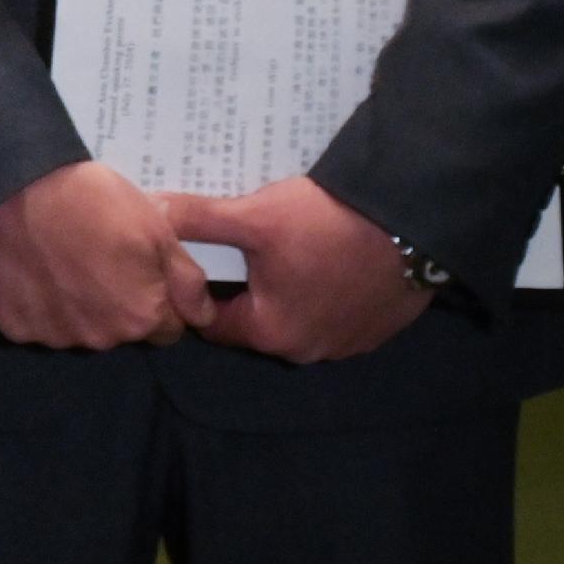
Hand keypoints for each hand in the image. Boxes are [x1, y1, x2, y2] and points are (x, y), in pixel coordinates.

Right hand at [0, 161, 215, 349]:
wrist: (17, 185)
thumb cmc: (95, 202)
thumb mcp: (158, 230)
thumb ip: (186, 280)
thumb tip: (201, 316)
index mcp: (140, 317)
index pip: (166, 329)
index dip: (157, 298)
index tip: (136, 269)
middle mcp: (100, 338)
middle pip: (120, 331)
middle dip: (116, 305)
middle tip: (97, 259)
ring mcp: (53, 336)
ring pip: (78, 330)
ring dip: (77, 307)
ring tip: (61, 262)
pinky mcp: (13, 327)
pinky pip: (36, 325)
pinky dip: (37, 306)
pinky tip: (34, 272)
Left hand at [159, 178, 431, 364]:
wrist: (412, 223)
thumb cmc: (326, 224)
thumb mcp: (253, 217)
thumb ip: (197, 220)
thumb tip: (151, 212)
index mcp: (271, 334)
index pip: (213, 323)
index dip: (197, 290)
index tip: (194, 260)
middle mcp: (308, 351)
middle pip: (253, 321)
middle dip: (242, 287)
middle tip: (236, 247)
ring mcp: (347, 344)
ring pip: (294, 316)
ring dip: (283, 290)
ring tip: (279, 250)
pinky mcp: (376, 329)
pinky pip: (331, 313)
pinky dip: (319, 291)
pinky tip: (319, 258)